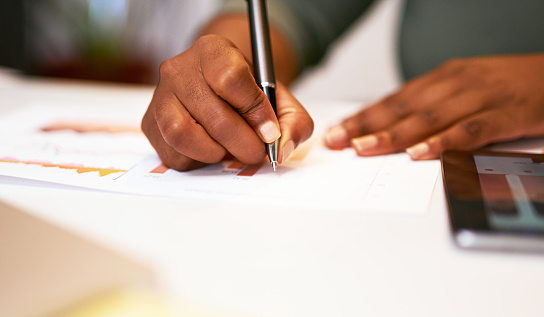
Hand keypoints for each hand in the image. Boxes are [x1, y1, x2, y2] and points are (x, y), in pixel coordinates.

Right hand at [142, 35, 312, 170]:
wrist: (218, 90)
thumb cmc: (247, 94)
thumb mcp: (279, 99)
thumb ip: (292, 121)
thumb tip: (282, 149)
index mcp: (213, 51)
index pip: (231, 79)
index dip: (254, 111)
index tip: (270, 131)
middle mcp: (180, 69)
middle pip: (213, 115)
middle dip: (243, 143)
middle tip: (256, 152)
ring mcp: (160, 96)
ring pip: (183, 135)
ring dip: (215, 152)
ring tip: (229, 150)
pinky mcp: (150, 123)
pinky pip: (172, 153)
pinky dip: (197, 160)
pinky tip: (210, 149)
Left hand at [324, 54, 543, 158]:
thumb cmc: (506, 85)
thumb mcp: (463, 88)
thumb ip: (432, 106)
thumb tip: (394, 127)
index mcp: (442, 78)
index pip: (394, 100)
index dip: (363, 116)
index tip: (337, 131)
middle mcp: (455, 84)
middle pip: (403, 108)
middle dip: (366, 125)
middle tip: (338, 141)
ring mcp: (480, 98)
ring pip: (429, 118)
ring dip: (393, 134)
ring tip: (365, 148)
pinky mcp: (505, 114)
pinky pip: (470, 130)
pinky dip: (443, 142)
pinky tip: (419, 153)